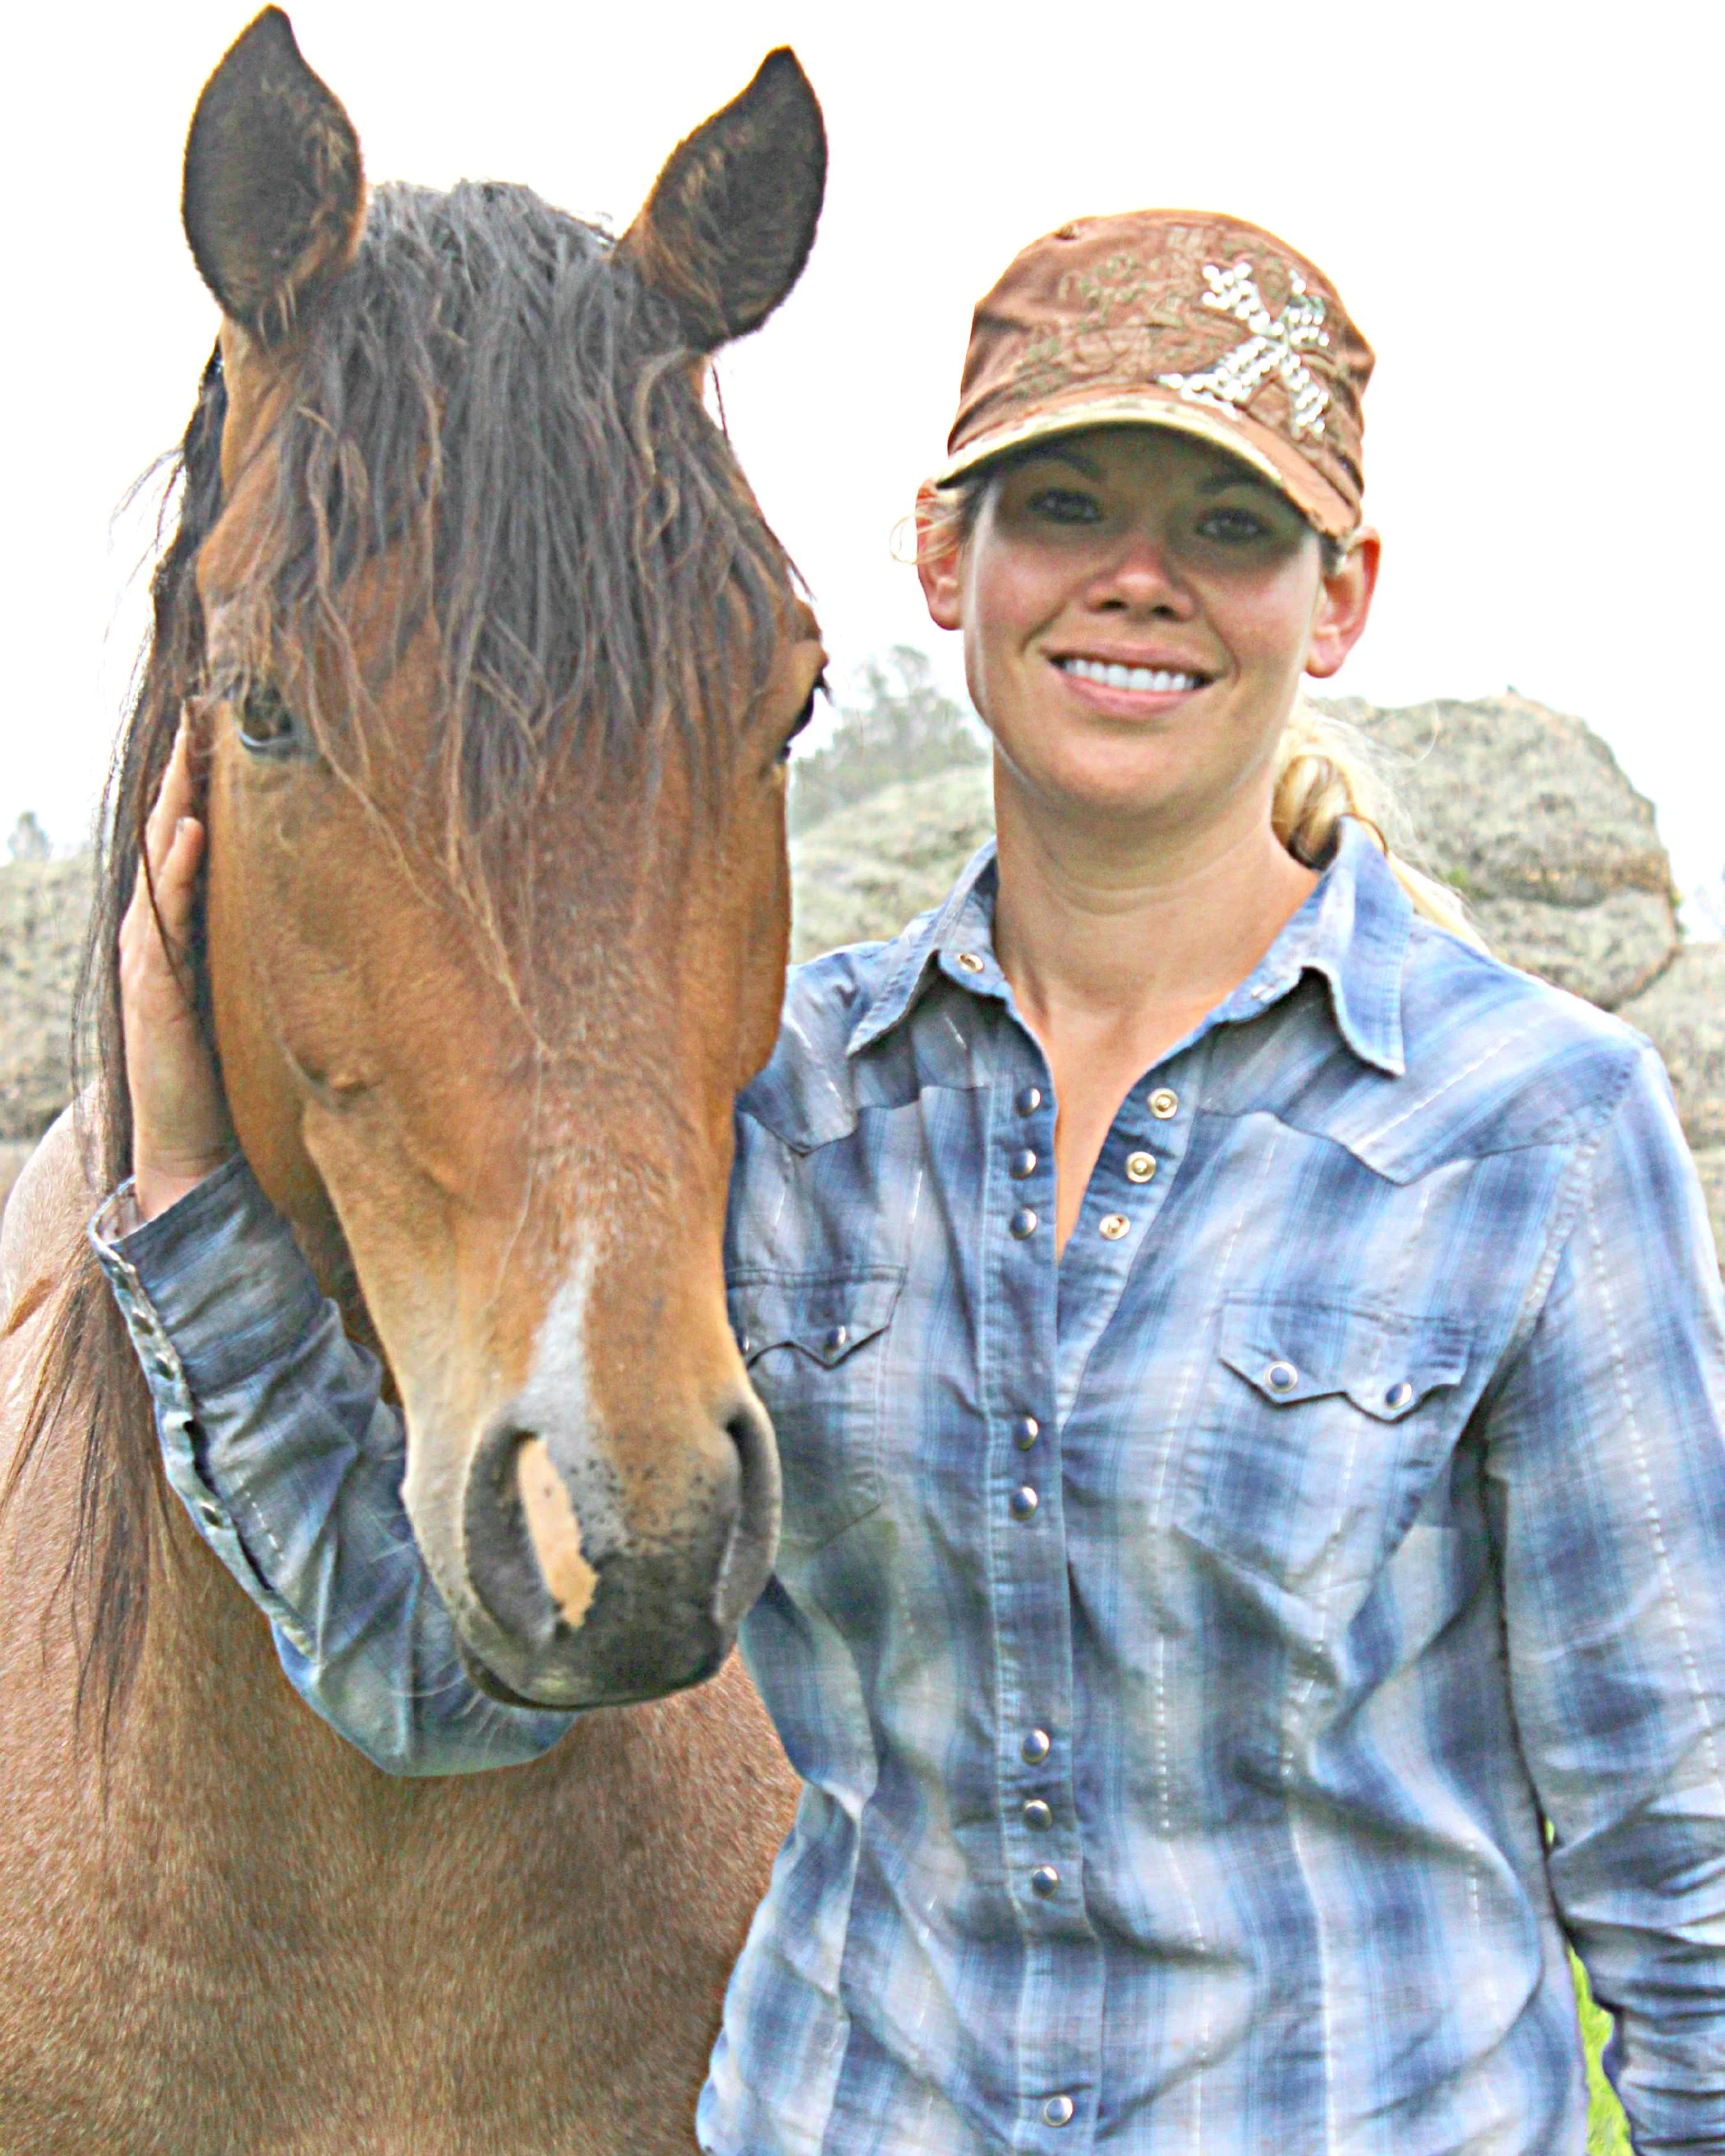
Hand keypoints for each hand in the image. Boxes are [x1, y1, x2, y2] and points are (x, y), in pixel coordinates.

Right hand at [119, 717, 235, 1220]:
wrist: (195, 1146)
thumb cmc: (233, 1069)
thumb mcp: (259, 990)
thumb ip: (274, 945)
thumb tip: (337, 901)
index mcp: (186, 926)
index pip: (194, 837)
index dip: (207, 781)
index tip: (231, 720)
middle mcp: (161, 930)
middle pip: (169, 831)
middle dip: (186, 769)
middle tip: (208, 704)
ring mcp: (151, 955)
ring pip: (160, 861)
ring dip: (176, 799)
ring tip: (194, 742)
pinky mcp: (154, 987)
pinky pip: (163, 916)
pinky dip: (175, 870)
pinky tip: (190, 830)